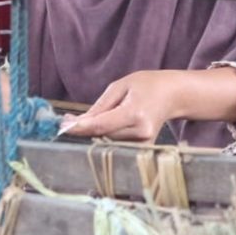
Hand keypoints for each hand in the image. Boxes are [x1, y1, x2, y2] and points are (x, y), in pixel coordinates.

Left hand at [61, 70, 185, 141]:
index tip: (62, 126)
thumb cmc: (147, 85)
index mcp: (136, 113)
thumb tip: (78, 121)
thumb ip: (100, 106)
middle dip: (83, 128)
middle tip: (67, 120)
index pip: (102, 125)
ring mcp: (144, 143)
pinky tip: (104, 125)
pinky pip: (116, 144)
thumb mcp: (121, 86)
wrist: (173, 95)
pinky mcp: (143, 148)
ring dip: (94, 132)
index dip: (81, 127)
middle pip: (102, 135)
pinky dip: (105, 135)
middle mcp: (141, 131)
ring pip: (107, 141)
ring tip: (92, 118)